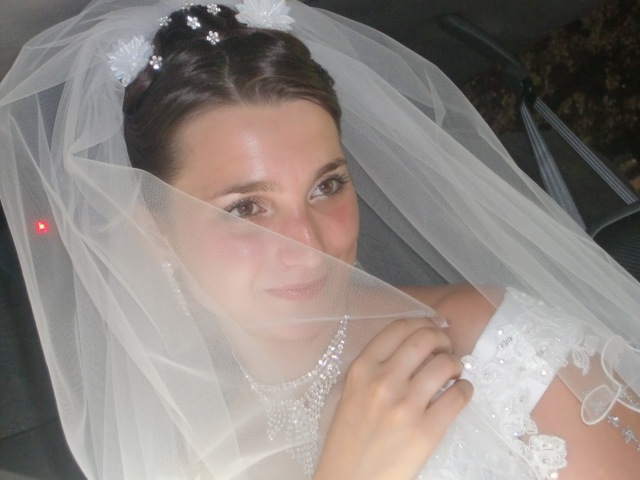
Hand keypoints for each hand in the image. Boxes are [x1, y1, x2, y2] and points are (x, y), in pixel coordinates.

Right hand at [314, 317, 471, 479]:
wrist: (349, 479)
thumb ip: (375, 367)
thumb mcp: (351, 391)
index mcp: (362, 368)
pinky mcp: (426, 431)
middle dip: (443, 339)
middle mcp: (383, 381)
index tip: (433, 327)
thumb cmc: (350, 437)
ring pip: (445, 364)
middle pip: (425, 339)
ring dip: (456, 364)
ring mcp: (406, 406)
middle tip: (447, 349)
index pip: (399, 327)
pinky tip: (461, 392)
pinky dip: (466, 389)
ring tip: (454, 373)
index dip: (423, 322)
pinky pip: (458, 397)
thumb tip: (413, 347)